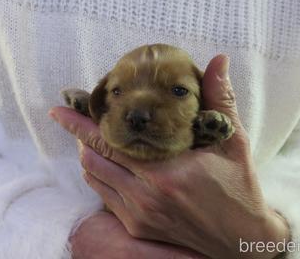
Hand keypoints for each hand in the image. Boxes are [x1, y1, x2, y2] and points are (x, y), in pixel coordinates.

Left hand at [50, 55, 289, 258]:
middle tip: (72, 116)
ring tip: (91, 136)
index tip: (59, 109)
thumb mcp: (233, 140)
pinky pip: (103, 196)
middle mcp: (146, 194)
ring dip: (87, 154)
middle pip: (94, 157)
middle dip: (78, 134)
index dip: (80, 123)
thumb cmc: (237, 186)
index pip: (109, 140)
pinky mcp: (137, 227)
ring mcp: (139, 213)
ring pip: (94, 177)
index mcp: (165, 171)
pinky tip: (105, 163)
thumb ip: (220, 99)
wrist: (240, 238)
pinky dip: (98, 175)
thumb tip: (218, 60)